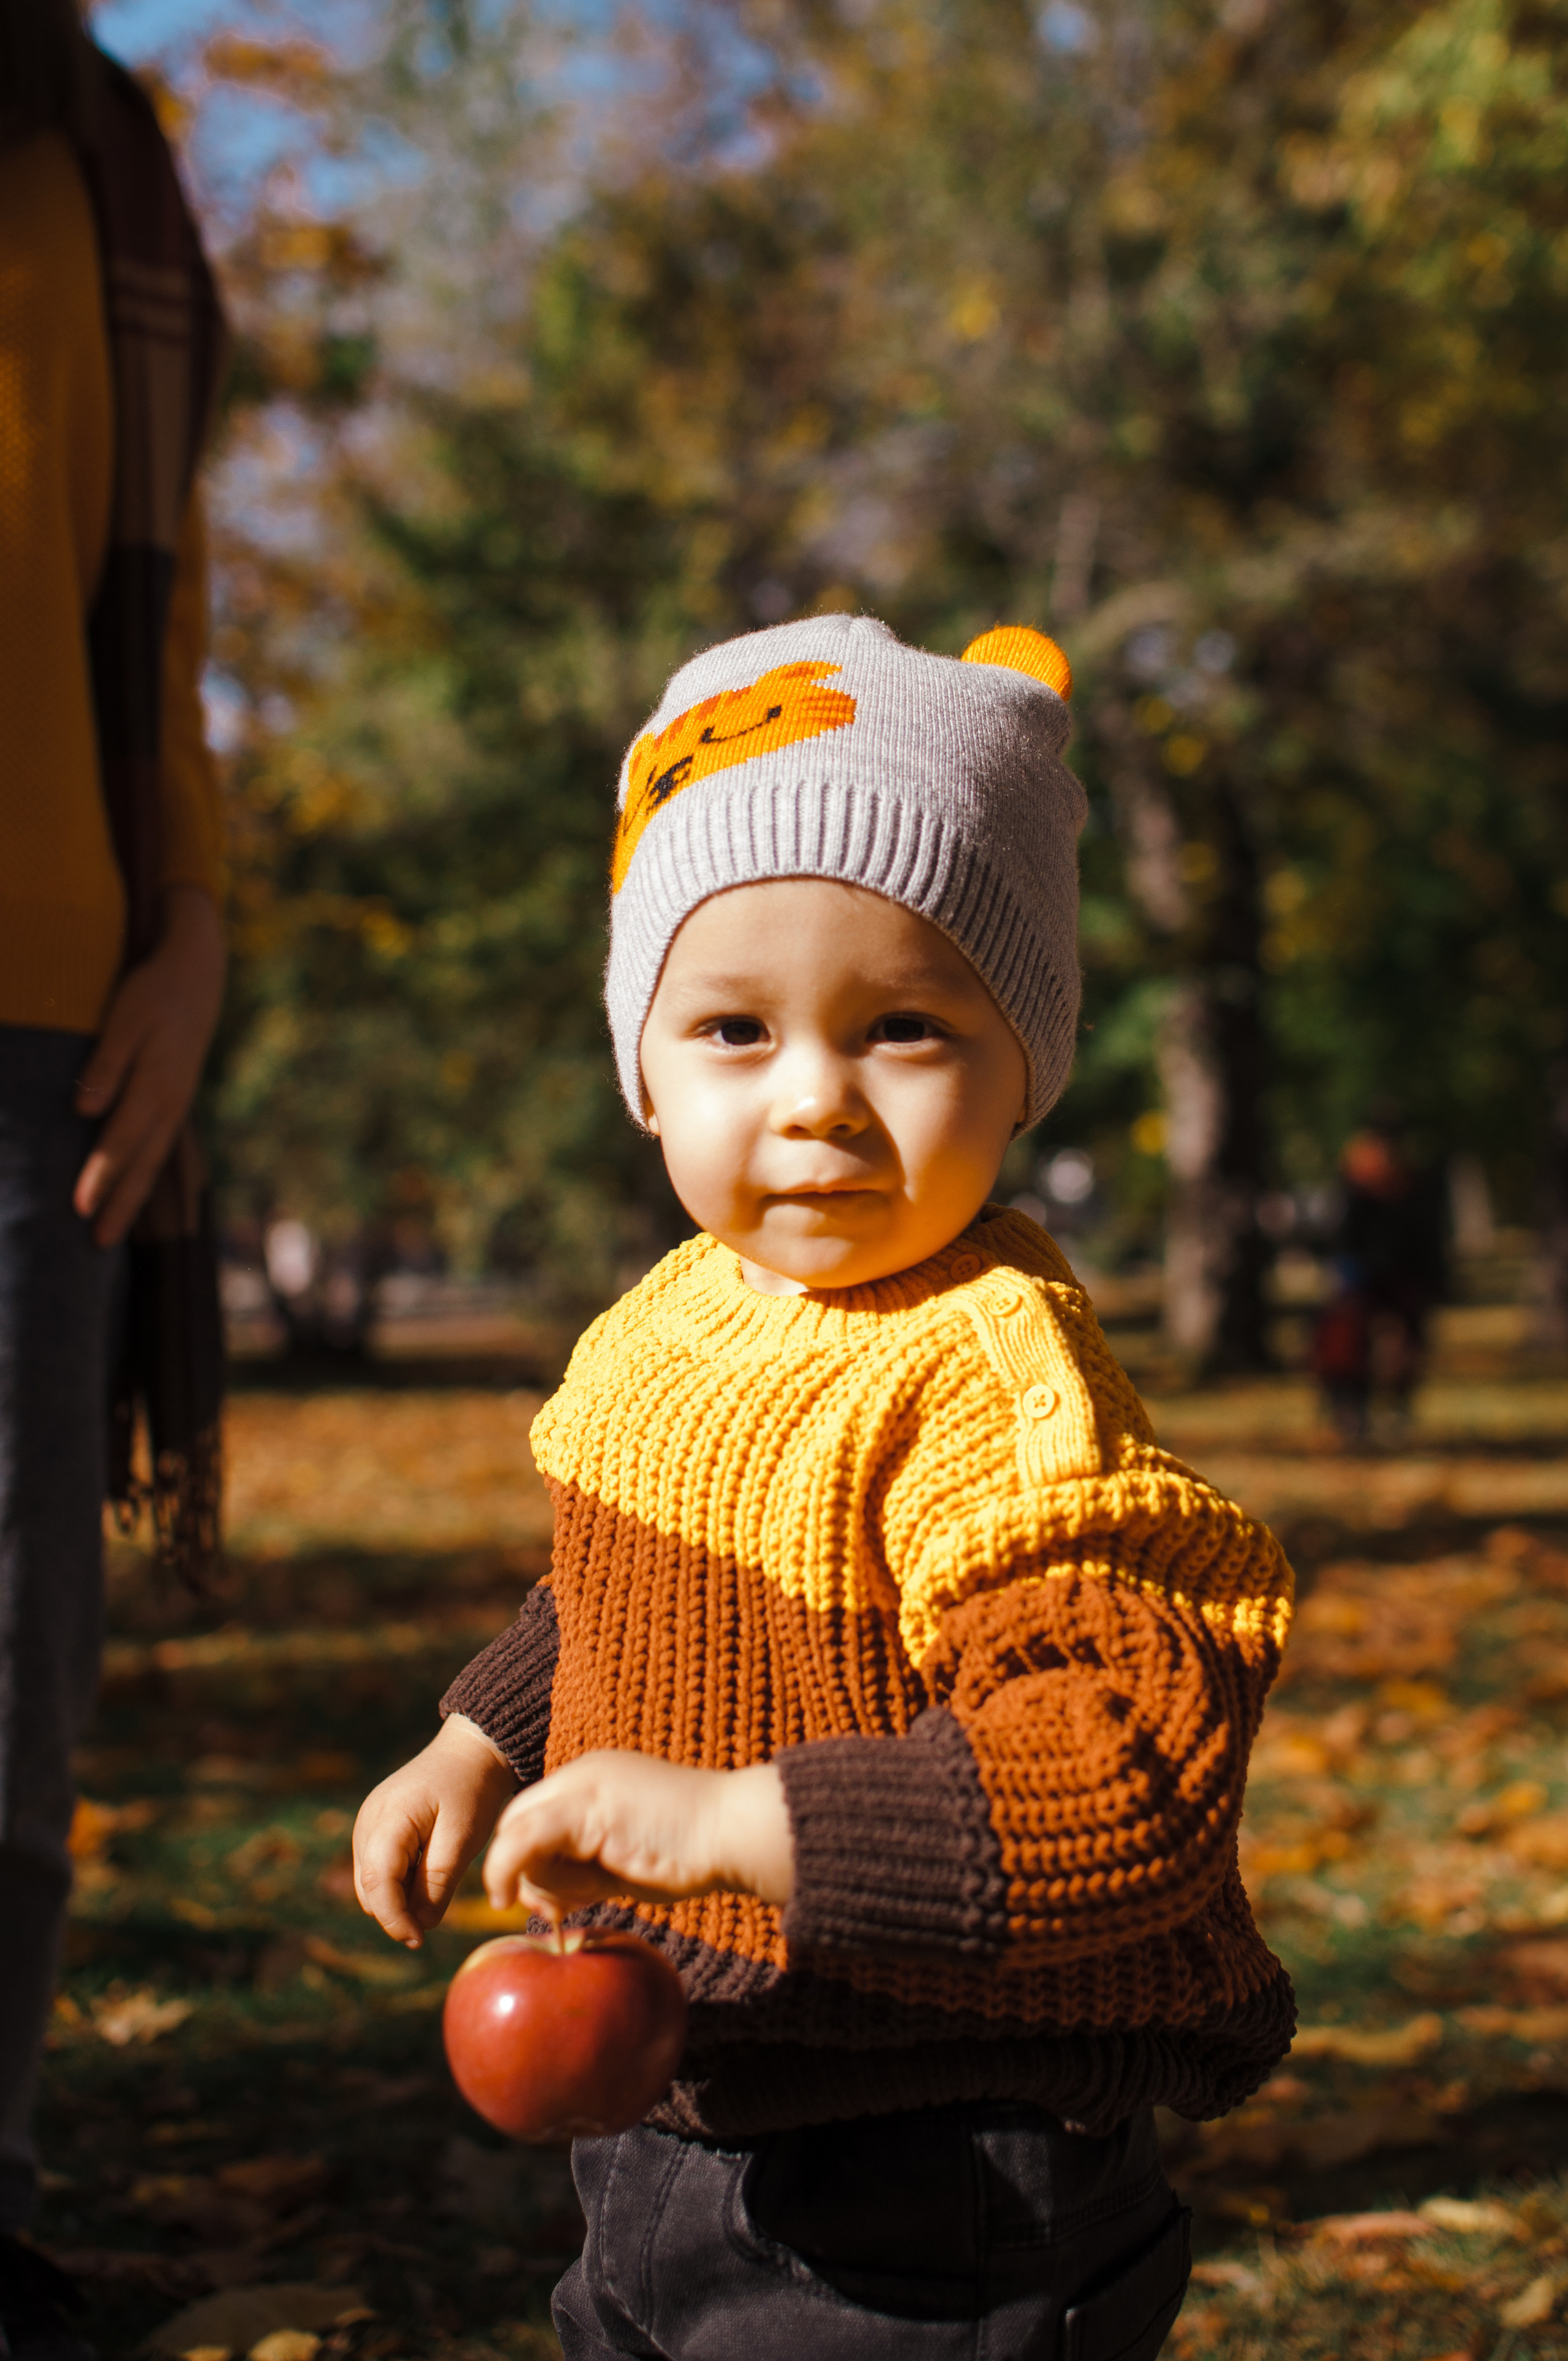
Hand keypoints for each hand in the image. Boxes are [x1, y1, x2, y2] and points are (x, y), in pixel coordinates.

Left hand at [73, 884, 226, 1245]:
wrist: (197, 971)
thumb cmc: (154, 992)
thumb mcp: (125, 1019)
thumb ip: (106, 1065)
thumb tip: (85, 1111)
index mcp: (155, 1087)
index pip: (120, 1142)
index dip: (99, 1177)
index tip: (79, 1209)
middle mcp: (169, 1104)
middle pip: (142, 1164)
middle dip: (119, 1204)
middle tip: (98, 1243)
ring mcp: (176, 1103)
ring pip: (153, 1160)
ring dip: (132, 1197)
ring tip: (111, 1231)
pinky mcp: (175, 1098)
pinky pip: (160, 1147)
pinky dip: (144, 1174)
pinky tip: (134, 1188)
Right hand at [354, 1715, 517, 1948]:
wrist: (472, 1751)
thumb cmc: (472, 1791)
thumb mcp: (463, 1837)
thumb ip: (438, 1881)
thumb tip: (420, 1926)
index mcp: (388, 1818)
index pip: (378, 1882)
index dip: (394, 1918)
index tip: (418, 1940)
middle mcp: (368, 1821)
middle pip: (370, 1885)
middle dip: (395, 1912)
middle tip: (428, 1927)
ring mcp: (368, 1822)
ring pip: (370, 1880)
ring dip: (395, 1898)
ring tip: (431, 1895)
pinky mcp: (376, 1826)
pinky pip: (377, 1867)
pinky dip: (396, 1882)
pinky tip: (424, 1876)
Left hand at [482, 1750, 794, 1921]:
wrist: (732, 1831)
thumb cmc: (692, 1852)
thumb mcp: (624, 1858)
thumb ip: (585, 1868)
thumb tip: (545, 1901)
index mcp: (594, 1779)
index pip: (534, 1816)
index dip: (525, 1861)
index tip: (549, 1904)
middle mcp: (582, 1773)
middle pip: (516, 1820)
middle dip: (521, 1871)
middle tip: (551, 1911)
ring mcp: (581, 1785)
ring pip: (518, 1834)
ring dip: (542, 1880)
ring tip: (595, 1890)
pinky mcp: (583, 1808)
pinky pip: (523, 1840)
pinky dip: (505, 1869)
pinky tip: (510, 1895)